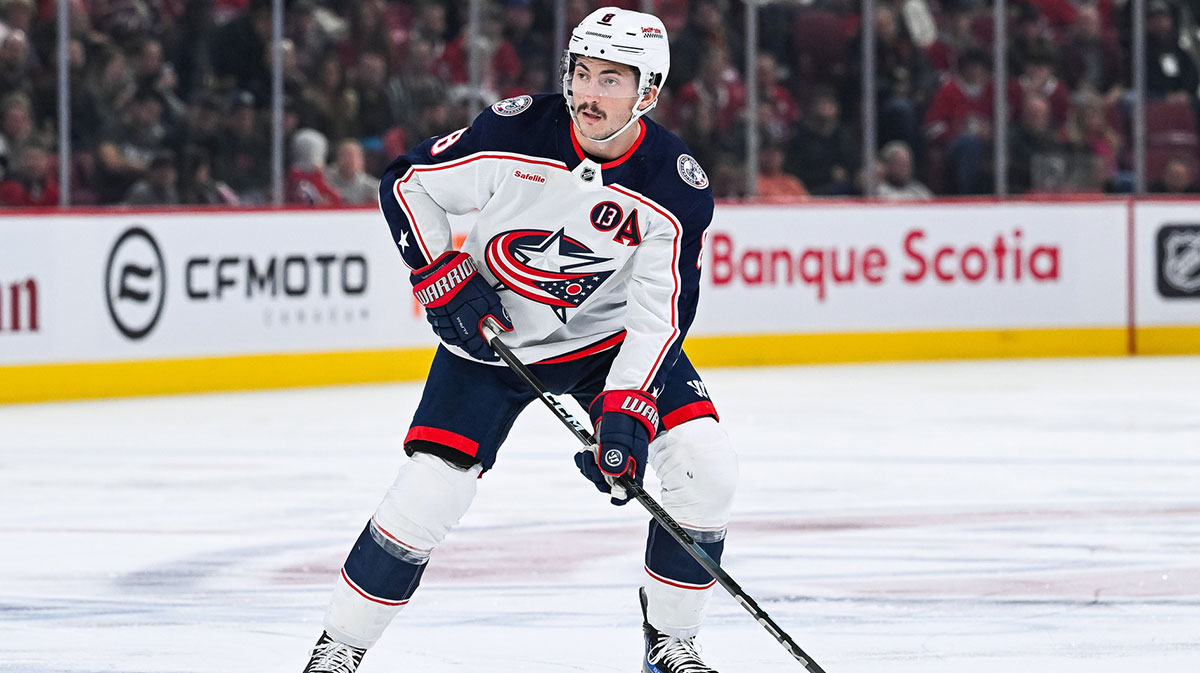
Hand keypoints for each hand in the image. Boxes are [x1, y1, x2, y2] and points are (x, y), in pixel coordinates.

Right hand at [411, 251, 512, 360]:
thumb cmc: (465, 285)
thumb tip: (507, 327)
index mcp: (467, 329)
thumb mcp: (489, 299)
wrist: (440, 272)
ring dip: (462, 339)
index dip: (487, 353)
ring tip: (470, 332)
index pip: (478, 349)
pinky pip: (441, 329)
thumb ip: (498, 315)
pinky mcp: (432, 316)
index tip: (493, 354)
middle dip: (474, 346)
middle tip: (483, 342)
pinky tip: (455, 323)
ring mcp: (440, 324)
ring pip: (452, 339)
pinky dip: (450, 330)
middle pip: (464, 346)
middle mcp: (453, 330)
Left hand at [573, 390, 656, 504]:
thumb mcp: (620, 435)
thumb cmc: (624, 414)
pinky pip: (592, 462)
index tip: (613, 497)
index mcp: (635, 462)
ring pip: (599, 473)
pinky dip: (586, 460)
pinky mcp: (603, 448)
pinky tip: (584, 452)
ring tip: (586, 454)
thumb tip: (611, 477)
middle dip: (598, 477)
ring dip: (589, 468)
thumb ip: (616, 455)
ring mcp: (613, 455)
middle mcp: (625, 462)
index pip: (632, 488)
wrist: (620, 395)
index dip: (622, 495)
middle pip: (611, 483)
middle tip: (590, 461)